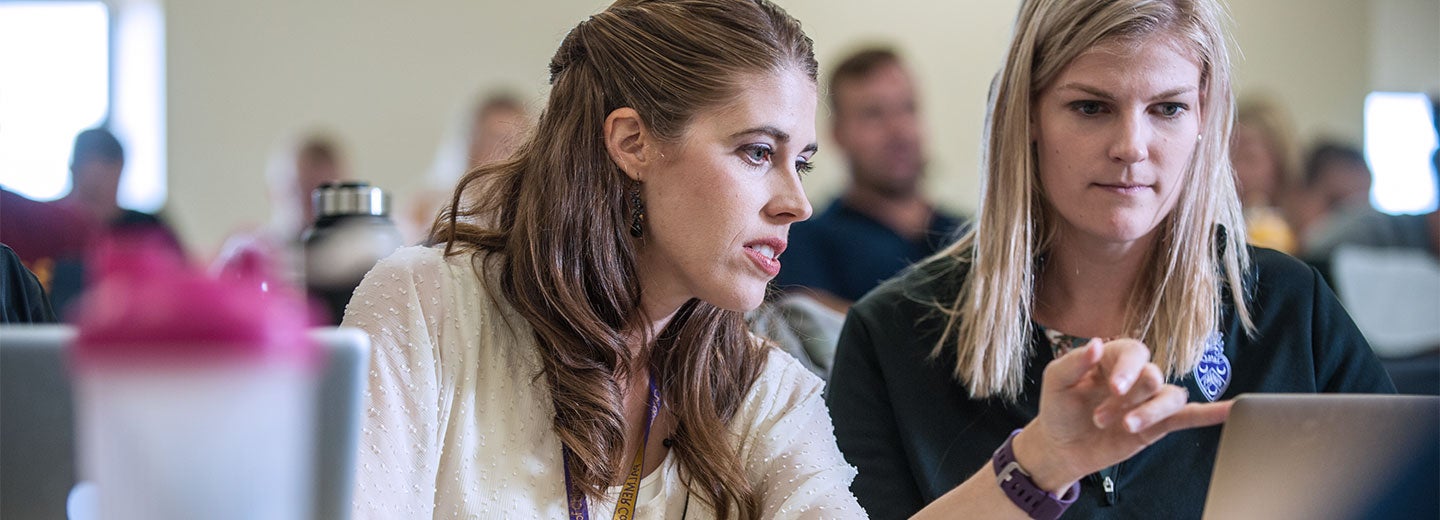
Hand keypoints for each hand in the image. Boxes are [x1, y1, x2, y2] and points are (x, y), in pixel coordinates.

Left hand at [1011, 338, 1230, 492]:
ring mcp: (1149, 400)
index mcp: (1114, 358)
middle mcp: (1137, 376)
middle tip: (1100, 417)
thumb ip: (1074, 362)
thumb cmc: (1059, 407)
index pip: (1134, 352)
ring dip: (1150, 412)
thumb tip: (1095, 343)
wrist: (1061, 445)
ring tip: (1126, 426)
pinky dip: (1211, 413)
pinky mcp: (1158, 425)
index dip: (1129, 368)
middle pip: (1153, 376)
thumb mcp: (1056, 382)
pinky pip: (1190, 416)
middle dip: (1129, 398)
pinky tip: (1231, 410)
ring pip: (1170, 397)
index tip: (1114, 388)